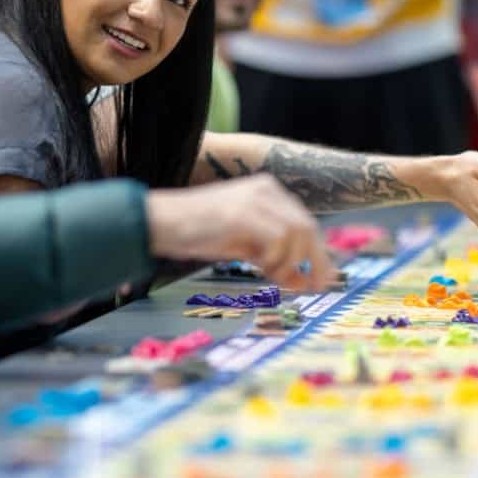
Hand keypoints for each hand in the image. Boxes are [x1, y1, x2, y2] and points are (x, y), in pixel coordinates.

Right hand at [145, 175, 338, 291]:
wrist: (161, 221)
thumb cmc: (197, 233)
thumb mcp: (243, 245)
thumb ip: (271, 257)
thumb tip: (301, 280)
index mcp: (268, 192)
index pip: (305, 223)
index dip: (315, 255)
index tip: (316, 281)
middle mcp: (267, 190)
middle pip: (309, 228)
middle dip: (315, 262)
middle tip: (313, 287)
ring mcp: (256, 199)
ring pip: (299, 233)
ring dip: (292, 263)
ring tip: (273, 276)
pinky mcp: (244, 213)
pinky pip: (280, 238)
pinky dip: (277, 258)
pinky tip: (262, 267)